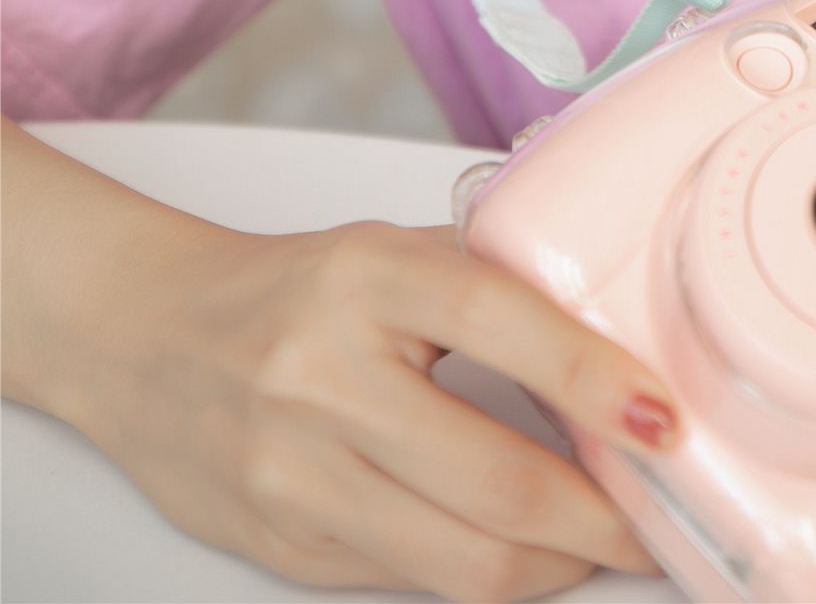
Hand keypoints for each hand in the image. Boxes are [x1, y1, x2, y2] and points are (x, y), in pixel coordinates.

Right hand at [72, 210, 674, 598]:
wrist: (145, 335)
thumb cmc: (294, 289)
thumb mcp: (392, 252)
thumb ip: (490, 285)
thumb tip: (616, 345)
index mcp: (368, 277)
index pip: (502, 321)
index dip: (595, 378)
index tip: (663, 415)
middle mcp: (325, 377)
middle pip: (497, 480)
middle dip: (602, 517)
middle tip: (657, 513)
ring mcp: (297, 474)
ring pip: (463, 560)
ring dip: (557, 565)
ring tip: (605, 542)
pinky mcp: (284, 546)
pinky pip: (411, 583)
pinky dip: (485, 574)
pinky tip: (522, 549)